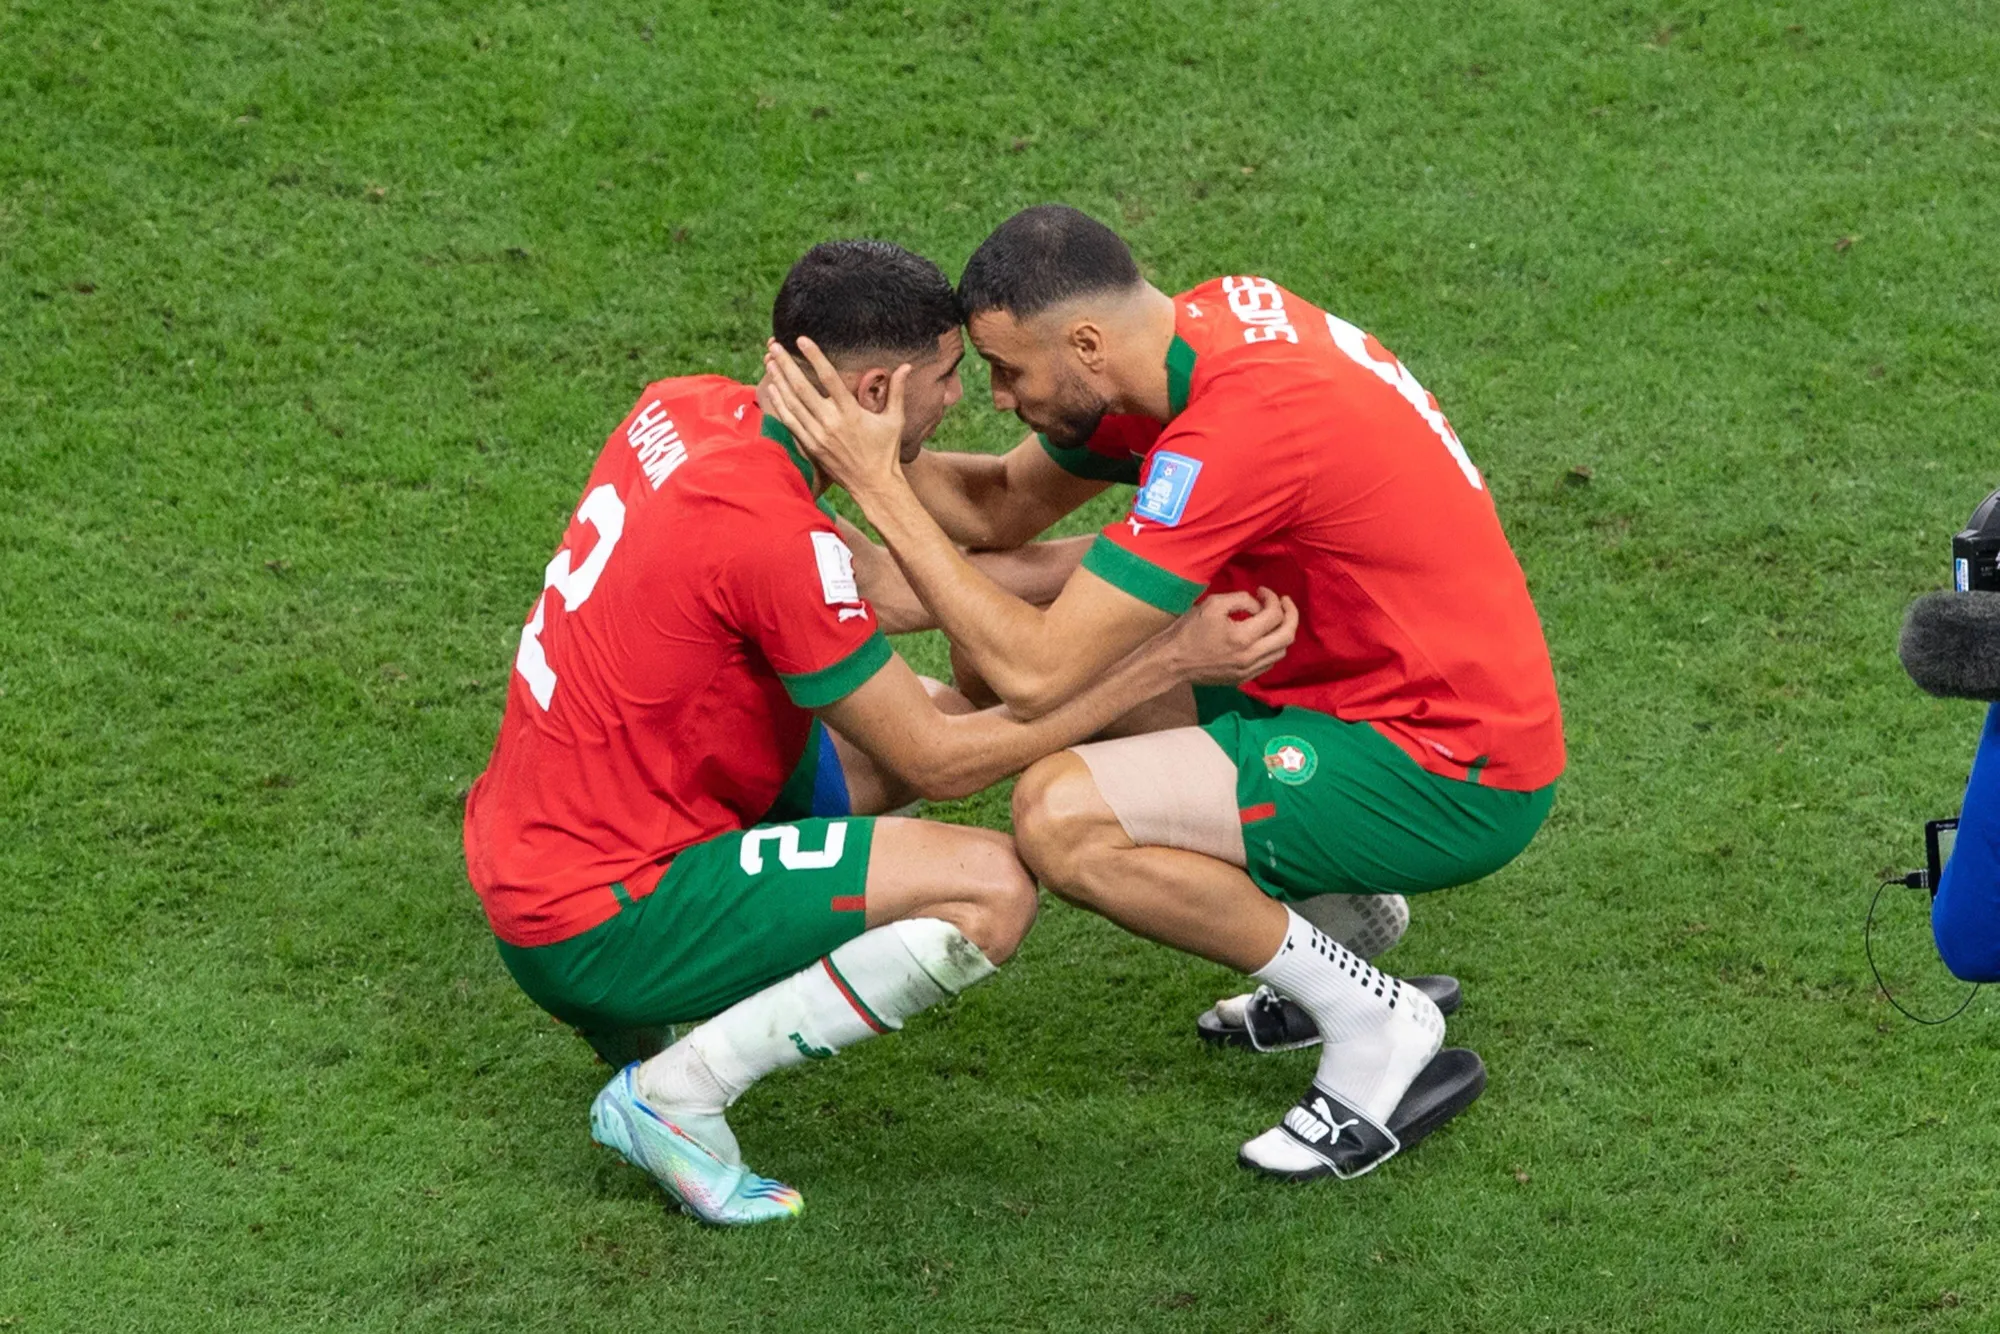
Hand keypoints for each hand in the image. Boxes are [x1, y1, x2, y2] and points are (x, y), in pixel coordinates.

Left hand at [760, 337, 910, 498]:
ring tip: (769, 361)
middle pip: (802, 388)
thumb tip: (907, 366)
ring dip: (779, 381)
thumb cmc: (886, 451)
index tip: (802, 339)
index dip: (815, 357)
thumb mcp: (895, 420)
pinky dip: (780, 404)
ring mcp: (818, 435)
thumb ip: (897, 391)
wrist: (874, 485)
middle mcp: (831, 423)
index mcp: (851, 413)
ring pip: (792, 403)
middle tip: (774, 345)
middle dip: (786, 365)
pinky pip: (790, 422)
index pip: (830, 378)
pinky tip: (772, 389)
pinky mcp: (811, 446)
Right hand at [1166, 587, 1297, 684]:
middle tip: (1283, 602)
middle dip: (1290, 615)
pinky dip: (1273, 647)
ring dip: (1283, 632)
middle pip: (1287, 635)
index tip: (1262, 592)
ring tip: (1274, 619)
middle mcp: (1251, 656)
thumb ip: (1241, 600)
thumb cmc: (1189, 630)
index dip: (1272, 599)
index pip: (1274, 615)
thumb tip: (1258, 606)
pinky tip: (1264, 638)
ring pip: (1281, 651)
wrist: (1172, 662)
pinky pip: (1269, 663)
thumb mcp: (1213, 604)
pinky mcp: (1243, 678)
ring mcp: (1248, 670)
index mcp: (1243, 637)